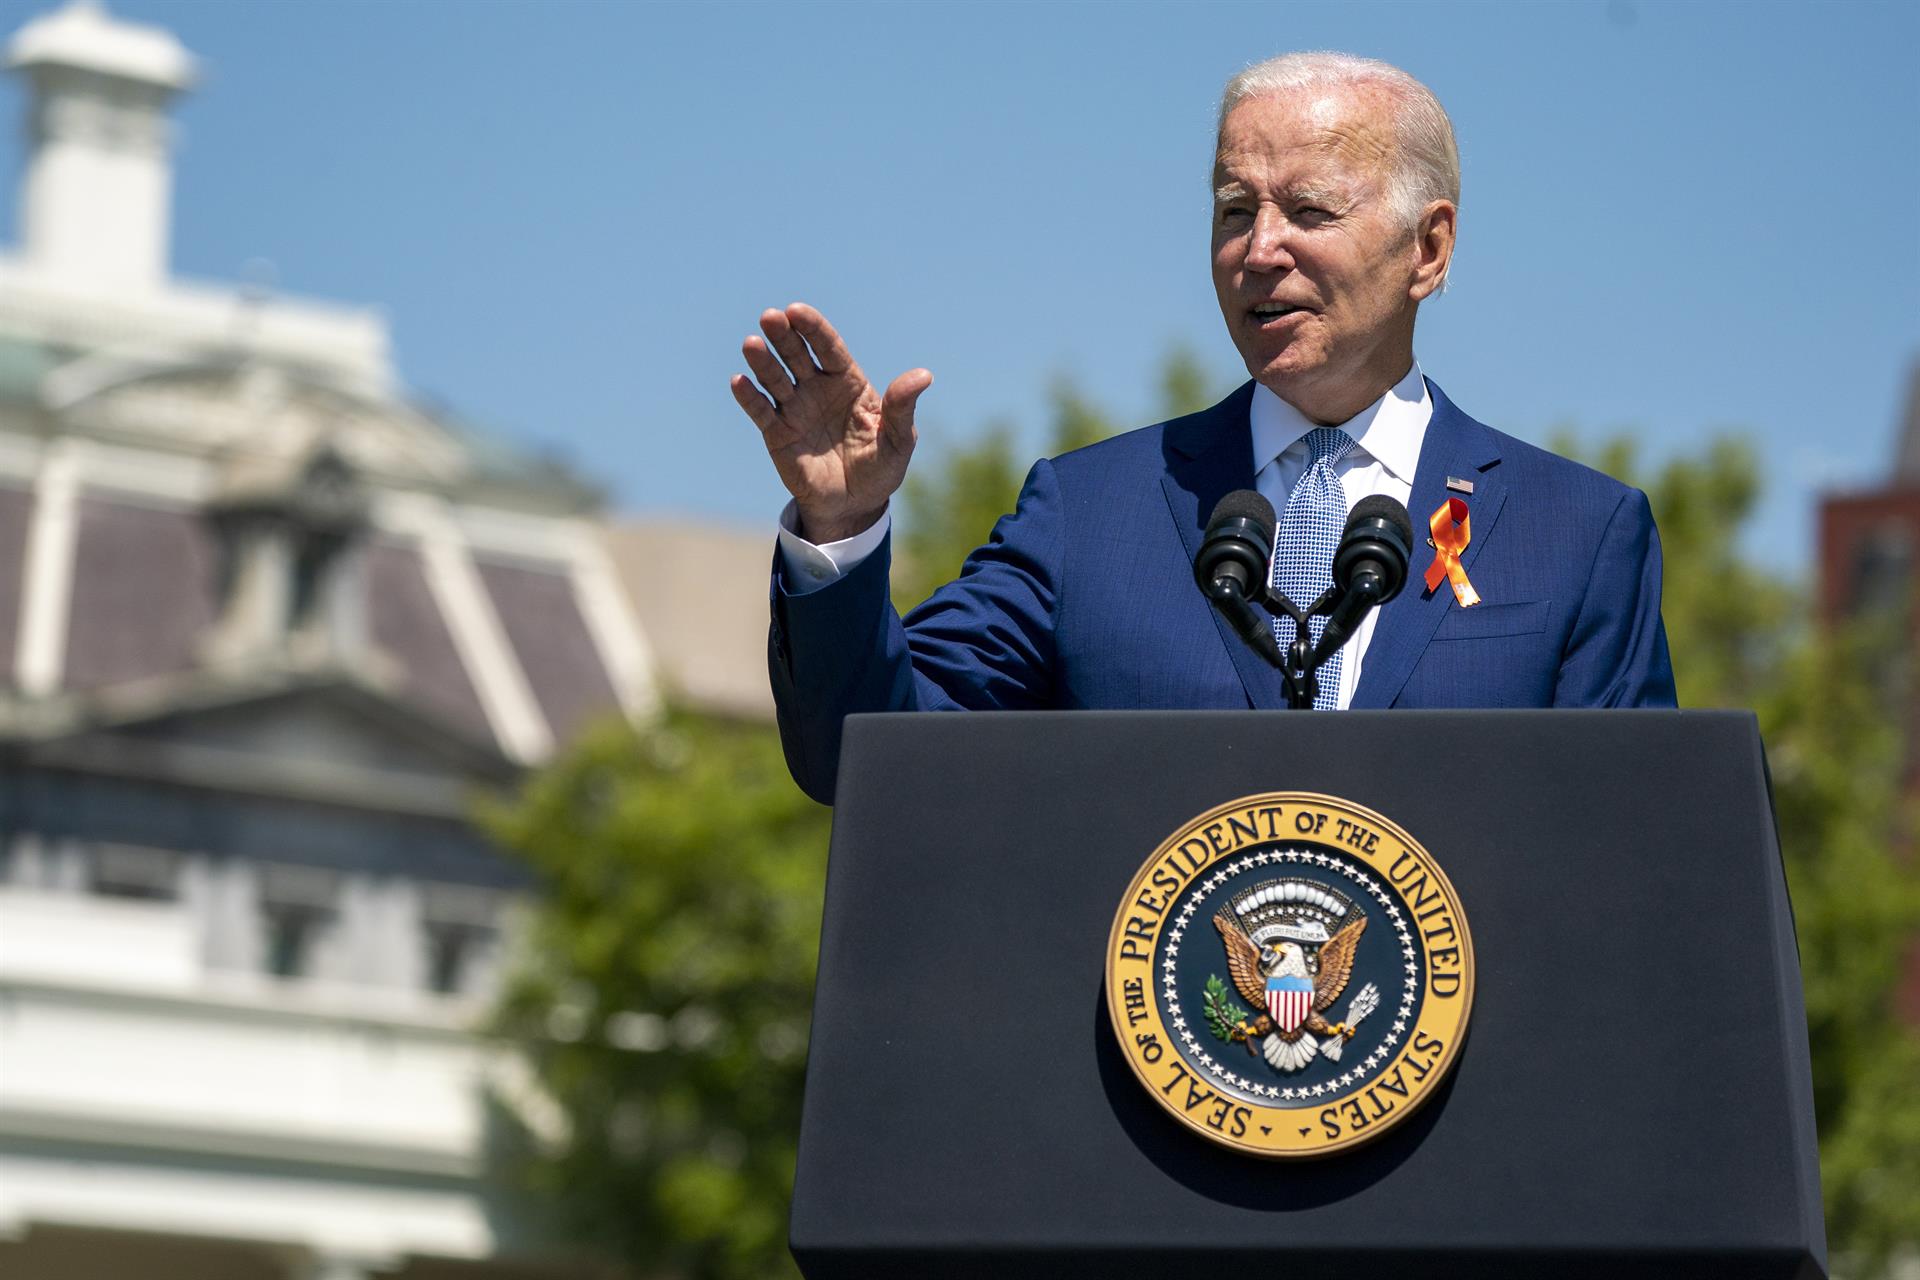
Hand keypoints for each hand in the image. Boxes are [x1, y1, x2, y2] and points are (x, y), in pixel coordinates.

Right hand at [730, 302, 931, 543]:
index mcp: (848, 381)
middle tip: (770, 317)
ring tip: (751, 344)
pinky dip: (749, 397)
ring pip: (775, 378)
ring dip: (762, 361)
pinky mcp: (777, 433)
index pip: (828, 348)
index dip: (813, 328)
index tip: (797, 310)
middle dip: (784, 335)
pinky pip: (760, 411)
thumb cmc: (880, 469)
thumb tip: (924, 375)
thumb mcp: (897, 439)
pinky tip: (739, 382)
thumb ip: (902, 406)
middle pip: (798, 354)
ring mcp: (795, 408)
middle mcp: (817, 388)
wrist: (854, 506)